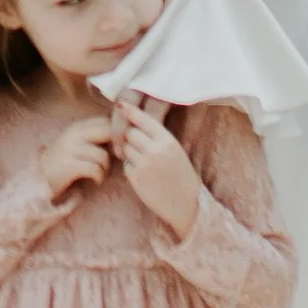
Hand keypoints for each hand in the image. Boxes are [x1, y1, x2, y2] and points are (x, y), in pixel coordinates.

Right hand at [37, 110, 114, 199]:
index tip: (119, 146)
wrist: (40, 178)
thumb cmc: (64, 162)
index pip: (105, 120)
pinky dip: (99, 176)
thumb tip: (121, 136)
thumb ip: (94, 136)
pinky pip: (94, 169)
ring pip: (102, 155)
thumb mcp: (77, 143)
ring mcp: (69, 149)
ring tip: (102, 173)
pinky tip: (96, 180)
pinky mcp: (68, 165)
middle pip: (107, 132)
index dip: (118, 132)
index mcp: (77, 126)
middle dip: (117, 146)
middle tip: (117, 158)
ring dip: (106, 167)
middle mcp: (73, 134)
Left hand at [112, 96, 200, 239]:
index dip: (130, 111)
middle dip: (131, 137)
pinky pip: (125, 164)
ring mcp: (144, 165)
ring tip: (145, 162)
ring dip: (129, 152)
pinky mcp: (136, 178)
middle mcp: (155, 150)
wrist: (186, 204)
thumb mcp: (175, 150)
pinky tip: (144, 174)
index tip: (120, 103)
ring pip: (125, 147)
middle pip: (130, 132)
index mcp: (168, 140)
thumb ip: (157, 136)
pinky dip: (130, 167)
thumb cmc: (181, 174)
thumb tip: (134, 123)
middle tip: (141, 146)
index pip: (143, 119)